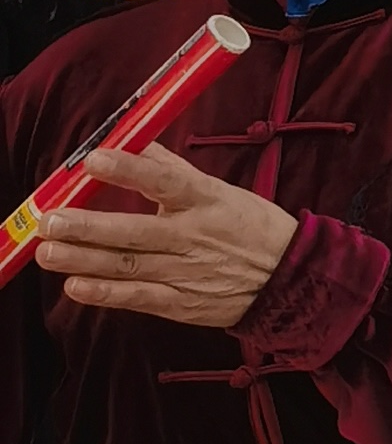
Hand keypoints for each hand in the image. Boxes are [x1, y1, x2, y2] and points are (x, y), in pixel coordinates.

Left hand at [34, 145, 298, 330]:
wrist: (290, 278)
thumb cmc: (251, 227)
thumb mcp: (222, 191)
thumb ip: (173, 170)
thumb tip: (132, 141)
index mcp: (208, 201)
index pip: (166, 181)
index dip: (130, 169)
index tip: (94, 160)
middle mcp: (196, 237)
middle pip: (136, 232)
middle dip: (88, 226)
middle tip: (51, 220)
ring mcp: (189, 273)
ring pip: (129, 266)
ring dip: (85, 259)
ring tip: (48, 251)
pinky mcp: (183, 303)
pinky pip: (140, 298)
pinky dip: (107, 294)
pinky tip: (76, 286)